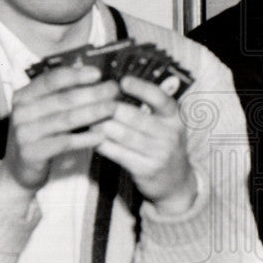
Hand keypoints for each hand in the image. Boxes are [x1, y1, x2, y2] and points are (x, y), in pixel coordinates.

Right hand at [0, 65, 118, 193]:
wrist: (20, 167)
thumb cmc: (40, 133)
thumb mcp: (44, 110)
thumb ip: (62, 94)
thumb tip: (95, 76)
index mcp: (24, 96)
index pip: (51, 80)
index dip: (75, 75)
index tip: (98, 74)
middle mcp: (21, 112)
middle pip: (63, 99)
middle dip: (92, 93)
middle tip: (114, 90)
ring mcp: (24, 133)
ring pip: (66, 119)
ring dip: (93, 112)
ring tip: (113, 108)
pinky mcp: (32, 152)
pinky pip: (64, 143)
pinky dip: (85, 138)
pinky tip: (102, 135)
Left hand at [96, 76, 197, 212]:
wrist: (175, 182)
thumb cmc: (163, 145)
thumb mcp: (166, 125)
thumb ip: (149, 109)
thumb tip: (115, 89)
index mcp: (175, 118)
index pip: (161, 99)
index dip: (142, 88)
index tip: (123, 81)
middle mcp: (170, 134)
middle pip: (135, 117)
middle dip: (111, 108)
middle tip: (92, 100)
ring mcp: (159, 153)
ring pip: (123, 135)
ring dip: (102, 125)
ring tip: (87, 117)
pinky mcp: (146, 169)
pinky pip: (118, 153)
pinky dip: (102, 143)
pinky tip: (92, 137)